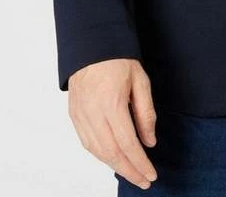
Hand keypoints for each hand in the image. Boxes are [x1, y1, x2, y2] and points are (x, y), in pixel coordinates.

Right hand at [68, 57, 158, 189]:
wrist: (92, 44)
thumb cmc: (118, 59)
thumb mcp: (141, 80)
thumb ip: (146, 113)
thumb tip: (149, 142)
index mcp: (112, 103)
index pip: (127, 143)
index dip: (140, 163)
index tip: (151, 174)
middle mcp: (93, 113)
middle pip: (111, 153)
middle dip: (129, 171)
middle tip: (144, 181)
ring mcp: (80, 115)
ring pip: (97, 151)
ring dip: (115, 166)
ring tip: (132, 173)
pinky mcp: (74, 115)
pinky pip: (87, 143)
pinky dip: (100, 155)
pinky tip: (112, 159)